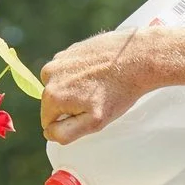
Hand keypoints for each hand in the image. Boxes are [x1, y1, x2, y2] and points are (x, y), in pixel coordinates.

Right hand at [40, 29, 152, 144]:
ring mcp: (58, 59)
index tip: (88, 115)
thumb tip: (49, 133)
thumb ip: (67, 132)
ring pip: (61, 87)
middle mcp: (48, 74)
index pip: (48, 122)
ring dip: (76, 91)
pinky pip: (70, 72)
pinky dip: (82, 76)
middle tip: (96, 101)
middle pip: (53, 103)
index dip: (68, 124)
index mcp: (51, 95)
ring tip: (99, 87)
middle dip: (72, 107)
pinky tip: (99, 75)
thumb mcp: (94, 122)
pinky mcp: (69, 50)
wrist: (136, 59)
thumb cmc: (117, 93)